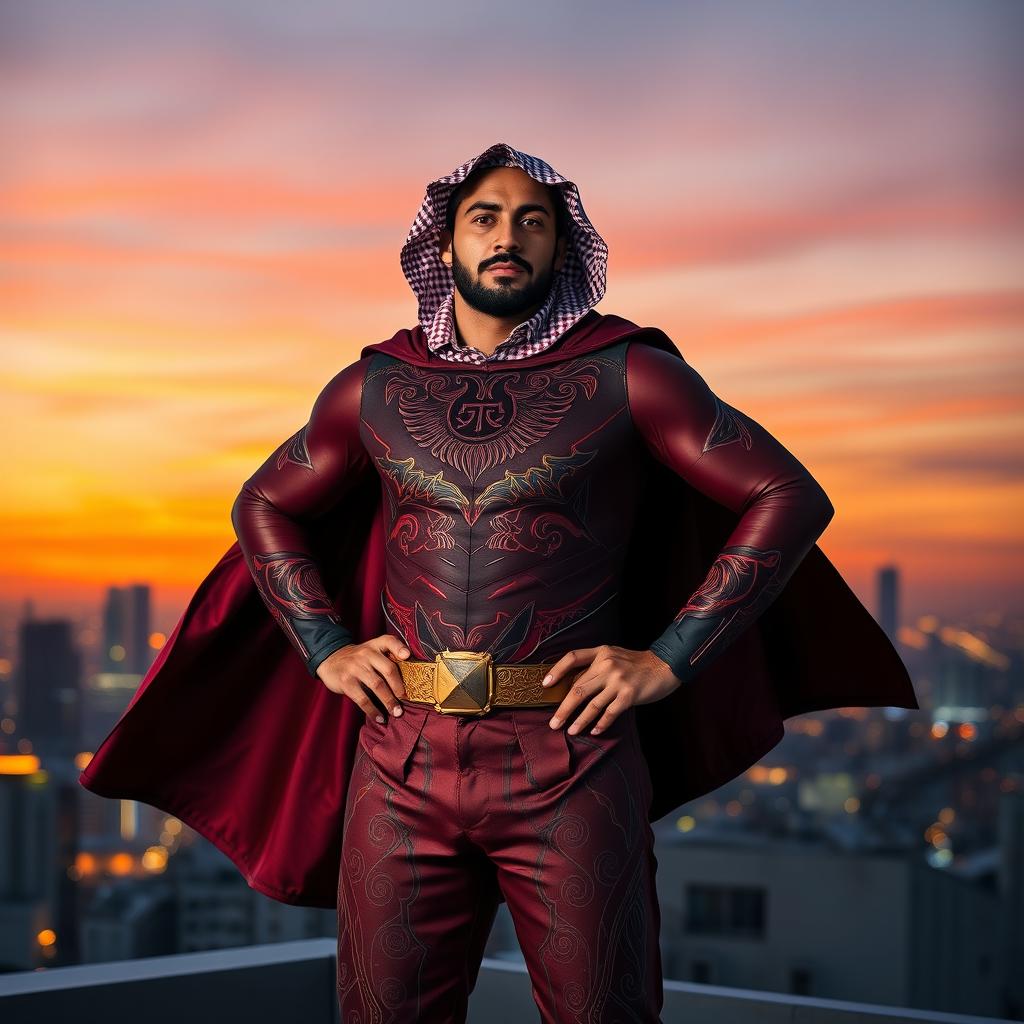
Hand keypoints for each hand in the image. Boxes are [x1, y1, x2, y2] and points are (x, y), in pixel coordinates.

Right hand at [317, 634, 409, 723]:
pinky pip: (362, 698)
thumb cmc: (359, 659)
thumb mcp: (371, 650)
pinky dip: (372, 710)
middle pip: (388, 669)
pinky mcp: (346, 681)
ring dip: (388, 701)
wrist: (330, 659)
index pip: (388, 641)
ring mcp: (355, 667)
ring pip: (377, 685)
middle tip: (406, 700)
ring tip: (397, 712)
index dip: (399, 647)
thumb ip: (388, 656)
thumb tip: (409, 681)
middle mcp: (366, 654)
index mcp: (375, 645)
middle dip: (399, 687)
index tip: (407, 656)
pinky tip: (379, 718)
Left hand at [541, 646, 681, 734]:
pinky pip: (610, 712)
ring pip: (592, 704)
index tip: (545, 685)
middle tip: (554, 723)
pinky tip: (594, 731)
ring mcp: (618, 680)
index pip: (572, 657)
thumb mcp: (614, 655)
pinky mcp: (629, 694)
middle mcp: (607, 664)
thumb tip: (572, 686)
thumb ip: (596, 666)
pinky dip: (601, 723)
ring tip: (570, 731)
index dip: (557, 670)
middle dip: (563, 708)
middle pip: (578, 688)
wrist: (664, 665)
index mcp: (601, 652)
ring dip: (580, 720)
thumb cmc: (636, 663)